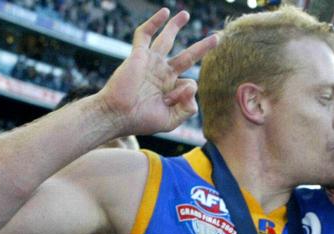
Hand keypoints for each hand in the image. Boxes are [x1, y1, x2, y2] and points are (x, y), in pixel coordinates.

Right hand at [98, 9, 217, 135]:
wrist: (118, 115)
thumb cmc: (141, 120)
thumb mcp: (171, 121)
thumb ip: (187, 109)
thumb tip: (192, 85)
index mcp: (170, 89)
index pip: (190, 84)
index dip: (184, 93)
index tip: (170, 100)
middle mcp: (162, 73)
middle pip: (187, 57)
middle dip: (202, 48)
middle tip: (216, 38)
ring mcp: (151, 63)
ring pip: (167, 40)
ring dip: (176, 26)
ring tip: (186, 14)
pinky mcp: (139, 55)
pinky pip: (145, 34)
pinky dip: (154, 22)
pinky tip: (165, 12)